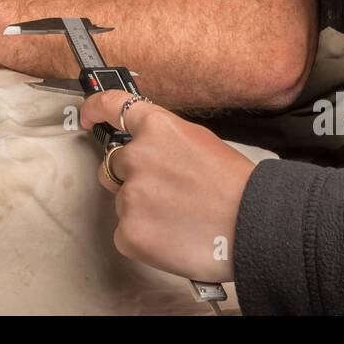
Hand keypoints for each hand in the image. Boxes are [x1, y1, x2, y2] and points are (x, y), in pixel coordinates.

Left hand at [80, 91, 255, 283]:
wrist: (254, 227)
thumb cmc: (237, 187)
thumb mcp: (200, 142)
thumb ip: (164, 140)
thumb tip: (145, 145)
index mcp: (157, 129)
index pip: (112, 106)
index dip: (95, 109)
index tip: (89, 116)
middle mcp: (137, 157)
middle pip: (114, 164)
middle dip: (132, 176)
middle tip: (166, 192)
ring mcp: (130, 196)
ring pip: (123, 201)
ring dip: (142, 209)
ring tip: (179, 217)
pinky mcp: (129, 232)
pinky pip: (125, 232)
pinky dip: (144, 237)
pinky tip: (172, 236)